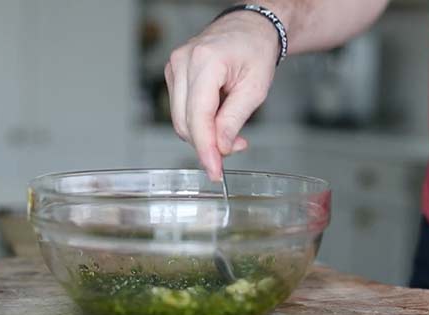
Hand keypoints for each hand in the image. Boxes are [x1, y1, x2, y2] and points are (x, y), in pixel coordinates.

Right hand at [164, 11, 278, 180]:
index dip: (206, 149)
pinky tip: (218, 118)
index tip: (214, 171)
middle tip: (235, 147)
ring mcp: (174, 66)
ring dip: (204, 134)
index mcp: (206, 61)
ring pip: (180, 119)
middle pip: (185, 122)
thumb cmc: (255, 50)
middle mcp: (183, 62)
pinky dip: (198, 122)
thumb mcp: (255, 88)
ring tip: (231, 131)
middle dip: (208, 144)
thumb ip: (234, 120)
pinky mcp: (173, 74)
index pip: (198, 116)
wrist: (249, 27)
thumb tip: (220, 148)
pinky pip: (180, 110)